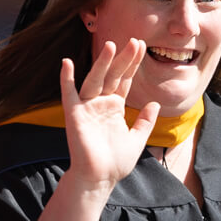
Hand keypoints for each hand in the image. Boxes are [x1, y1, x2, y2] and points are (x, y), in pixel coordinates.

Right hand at [59, 39, 159, 190]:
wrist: (99, 179)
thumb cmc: (116, 162)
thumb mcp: (137, 139)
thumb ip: (145, 121)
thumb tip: (154, 103)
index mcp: (114, 107)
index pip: (125, 80)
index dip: (132, 64)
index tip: (141, 46)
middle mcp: (100, 103)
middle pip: (113, 76)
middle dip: (124, 59)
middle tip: (134, 41)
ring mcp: (87, 108)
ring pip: (95, 80)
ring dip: (102, 63)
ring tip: (111, 46)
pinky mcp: (74, 115)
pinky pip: (69, 94)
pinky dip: (66, 79)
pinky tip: (67, 62)